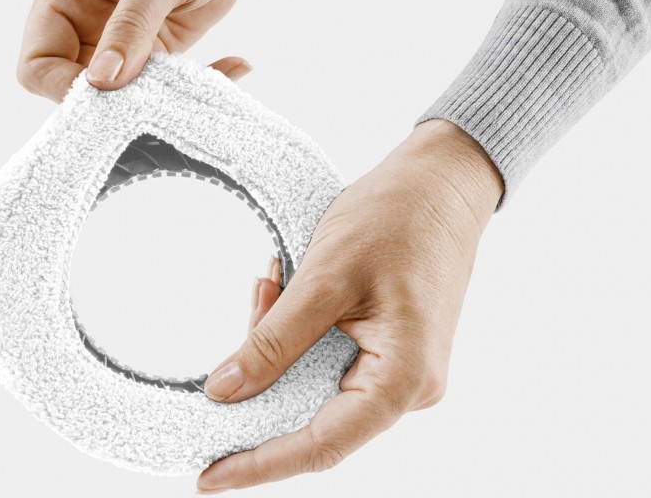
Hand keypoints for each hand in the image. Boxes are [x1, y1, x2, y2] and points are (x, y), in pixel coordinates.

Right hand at [17, 0, 279, 101]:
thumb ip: (134, 21)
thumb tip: (104, 80)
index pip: (39, 61)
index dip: (64, 87)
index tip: (111, 94)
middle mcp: (89, 19)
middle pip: (79, 87)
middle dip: (117, 103)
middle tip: (164, 98)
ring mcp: (126, 37)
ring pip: (127, 93)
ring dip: (165, 98)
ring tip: (207, 82)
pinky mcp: (163, 46)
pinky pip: (168, 83)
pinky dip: (199, 84)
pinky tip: (234, 66)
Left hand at [197, 119, 502, 492]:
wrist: (441, 182)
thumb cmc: (400, 218)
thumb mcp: (325, 277)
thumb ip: (275, 340)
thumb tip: (227, 390)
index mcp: (403, 378)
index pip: (320, 444)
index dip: (259, 463)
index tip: (209, 475)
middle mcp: (407, 384)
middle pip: (315, 413)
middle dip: (267, 373)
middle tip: (250, 308)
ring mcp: (402, 365)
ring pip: (318, 379)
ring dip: (283, 341)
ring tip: (271, 283)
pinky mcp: (392, 344)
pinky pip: (333, 355)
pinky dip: (301, 328)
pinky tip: (288, 286)